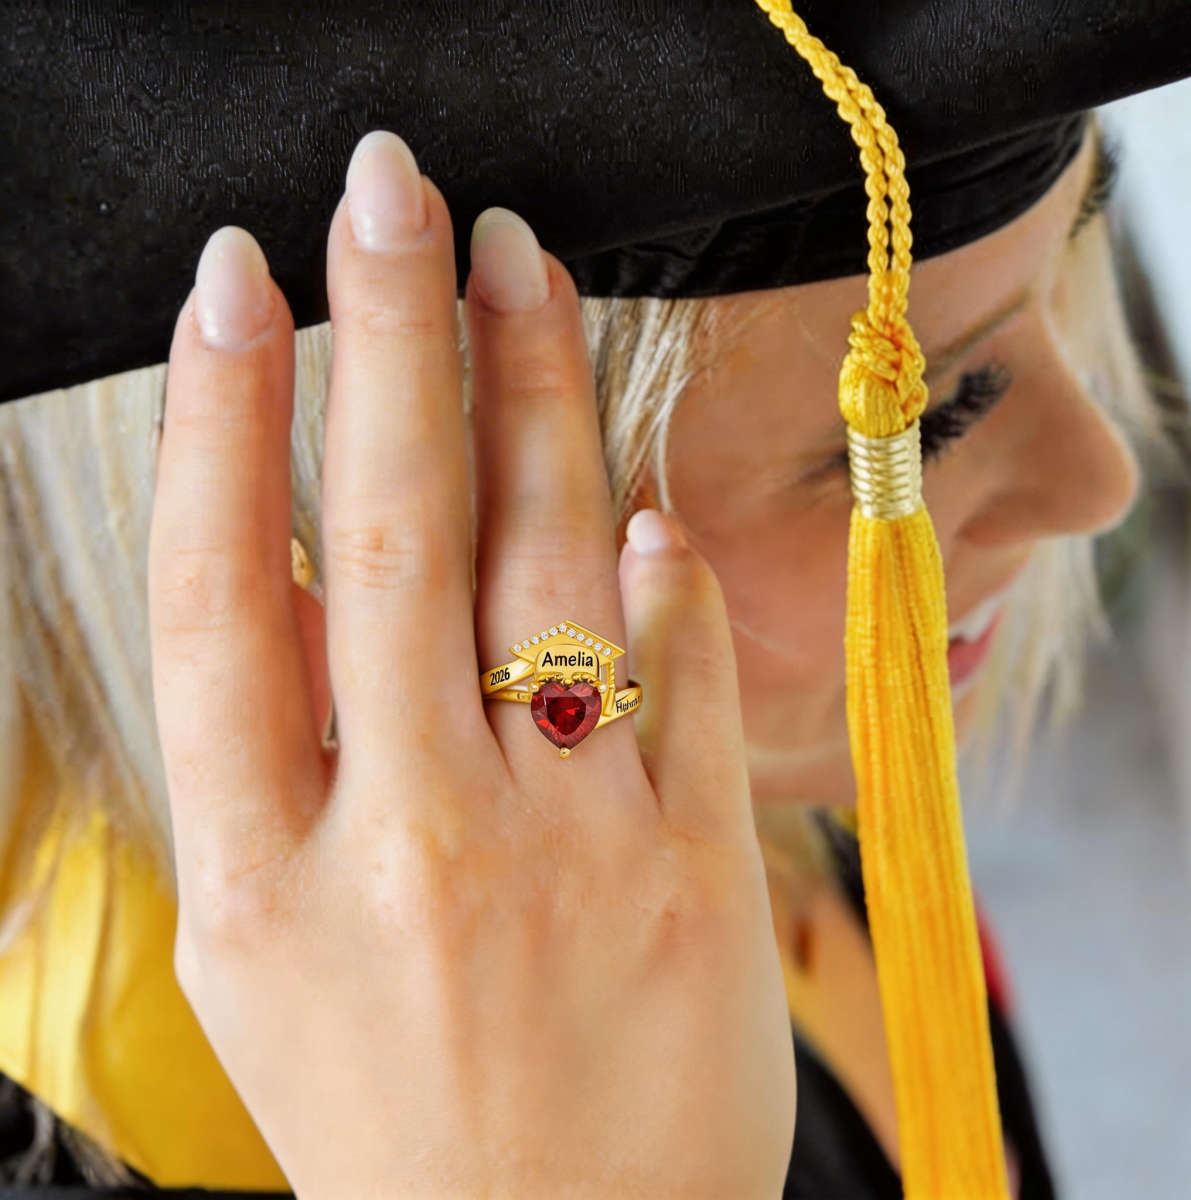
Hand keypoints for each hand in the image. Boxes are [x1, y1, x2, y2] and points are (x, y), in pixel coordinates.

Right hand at [148, 130, 794, 1199]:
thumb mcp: (264, 954)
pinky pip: (680, 663)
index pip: (222, 591)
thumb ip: (281, 761)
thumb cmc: (393, 1114)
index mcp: (262, 876)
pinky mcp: (694, 867)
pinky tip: (629, 495)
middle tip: (388, 195)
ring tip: (517, 267)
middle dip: (385, 334)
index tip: (236, 284)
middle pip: (391, 532)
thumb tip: (325, 562)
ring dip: (530, 391)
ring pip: (545, 559)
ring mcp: (568, 850)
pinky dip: (656, 563)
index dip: (220, 417)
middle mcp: (410, 841)